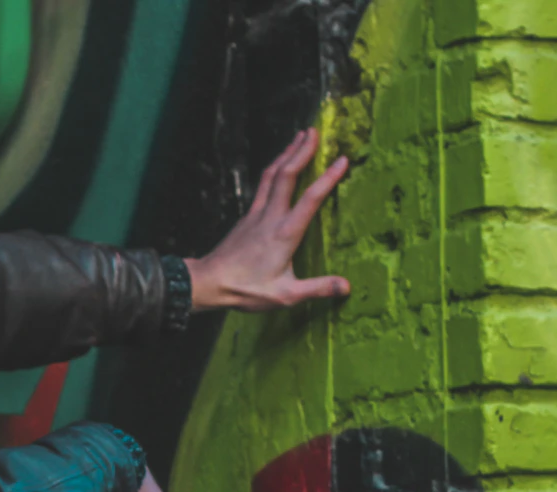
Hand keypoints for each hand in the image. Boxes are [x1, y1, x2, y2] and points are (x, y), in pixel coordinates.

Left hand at [184, 128, 348, 311]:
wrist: (209, 283)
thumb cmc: (246, 290)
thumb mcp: (285, 295)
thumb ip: (317, 288)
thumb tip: (346, 286)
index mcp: (284, 233)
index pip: (310, 199)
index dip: (328, 178)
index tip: (343, 159)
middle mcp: (270, 217)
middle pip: (287, 175)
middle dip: (301, 150)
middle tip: (314, 130)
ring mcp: (256, 214)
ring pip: (272, 175)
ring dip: (286, 154)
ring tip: (299, 137)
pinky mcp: (246, 217)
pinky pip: (263, 185)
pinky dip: (274, 169)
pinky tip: (278, 165)